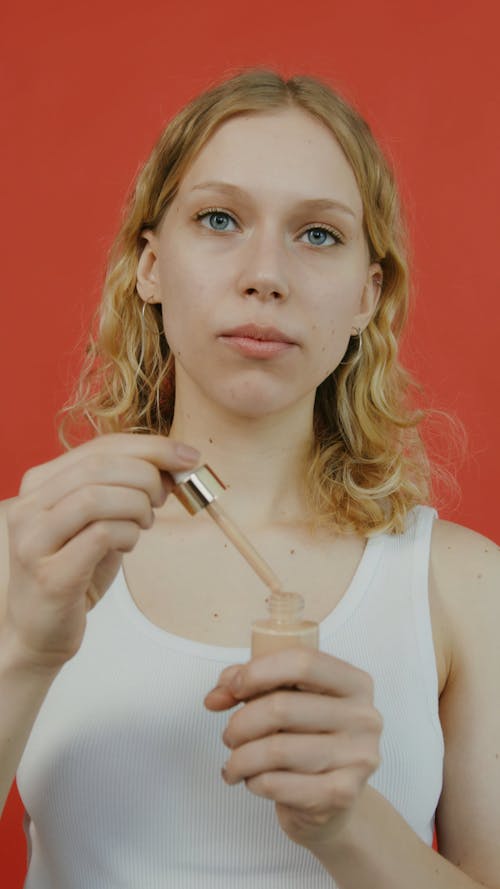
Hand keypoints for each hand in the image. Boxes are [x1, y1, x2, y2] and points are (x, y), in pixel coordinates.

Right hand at [4, 433, 199, 671]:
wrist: (40, 630)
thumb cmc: (75, 570)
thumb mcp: (99, 519)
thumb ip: (123, 488)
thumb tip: (173, 464)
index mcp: (40, 482)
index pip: (100, 446)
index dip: (151, 447)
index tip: (188, 457)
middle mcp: (29, 506)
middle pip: (99, 466)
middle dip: (147, 475)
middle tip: (165, 496)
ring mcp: (34, 540)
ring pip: (96, 497)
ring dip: (137, 506)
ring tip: (144, 523)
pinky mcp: (50, 575)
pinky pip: (100, 535)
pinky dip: (128, 534)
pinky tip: (129, 544)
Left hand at [204, 649, 382, 849]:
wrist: (333, 801)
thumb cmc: (307, 739)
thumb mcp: (285, 699)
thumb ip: (249, 686)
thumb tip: (216, 696)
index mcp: (354, 682)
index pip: (302, 662)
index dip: (259, 671)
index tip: (234, 687)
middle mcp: (364, 717)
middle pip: (282, 707)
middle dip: (241, 722)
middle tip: (229, 735)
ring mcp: (358, 757)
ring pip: (276, 749)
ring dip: (241, 757)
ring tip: (235, 762)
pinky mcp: (342, 794)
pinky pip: (278, 784)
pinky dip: (253, 781)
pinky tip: (252, 780)